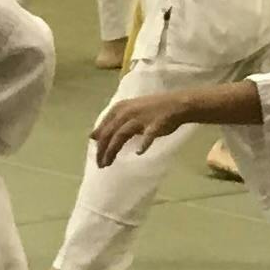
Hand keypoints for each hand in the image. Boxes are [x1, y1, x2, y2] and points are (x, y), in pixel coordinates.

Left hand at [91, 90, 210, 163]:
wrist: (176, 104)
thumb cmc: (151, 109)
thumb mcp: (127, 112)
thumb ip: (111, 123)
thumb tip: (93, 136)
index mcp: (119, 108)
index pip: (103, 128)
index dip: (99, 143)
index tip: (96, 158)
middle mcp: (127, 112)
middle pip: (110, 133)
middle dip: (103, 150)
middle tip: (100, 165)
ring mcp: (141, 118)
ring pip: (121, 135)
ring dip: (113, 150)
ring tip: (109, 163)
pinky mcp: (155, 124)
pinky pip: (148, 135)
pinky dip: (144, 143)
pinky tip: (139, 152)